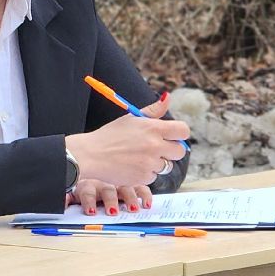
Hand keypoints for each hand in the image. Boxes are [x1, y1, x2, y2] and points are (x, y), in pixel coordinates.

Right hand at [65, 95, 189, 188]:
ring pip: (167, 166)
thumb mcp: (131, 118)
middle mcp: (154, 145)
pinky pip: (153, 177)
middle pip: (179, 151)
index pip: (183, 131)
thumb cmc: (110, 135)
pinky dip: (145, 174)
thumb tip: (168, 98)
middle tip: (156, 149)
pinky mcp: (144, 177)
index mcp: (153, 128)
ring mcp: (150, 163)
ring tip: (139, 158)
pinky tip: (132, 167)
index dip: (179, 134)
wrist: (91, 155)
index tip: (172, 137)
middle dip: (171, 151)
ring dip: (157, 163)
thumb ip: (153, 111)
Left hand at [66, 177, 153, 215]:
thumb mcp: (71, 186)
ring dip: (130, 199)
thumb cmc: (83, 177)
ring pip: (126, 188)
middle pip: (108, 191)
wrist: (90, 155)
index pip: (87, 192)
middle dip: (110, 201)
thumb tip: (61, 204)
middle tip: (112, 212)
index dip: (89, 202)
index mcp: (88, 184)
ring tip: (133, 208)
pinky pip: (140, 186)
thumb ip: (66, 196)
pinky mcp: (130, 180)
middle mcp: (104, 181)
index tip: (91, 211)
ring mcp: (118, 180)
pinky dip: (144, 194)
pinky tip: (147, 203)